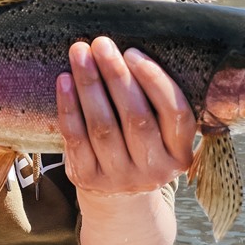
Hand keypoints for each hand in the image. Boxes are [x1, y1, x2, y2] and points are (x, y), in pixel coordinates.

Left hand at [56, 37, 194, 195]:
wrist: (120, 201)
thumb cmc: (141, 147)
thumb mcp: (162, 135)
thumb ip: (156, 102)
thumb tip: (129, 50)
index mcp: (180, 153)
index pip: (175, 113)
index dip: (155, 80)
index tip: (133, 52)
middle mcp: (155, 169)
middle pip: (136, 117)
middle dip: (116, 75)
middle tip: (101, 44)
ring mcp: (121, 177)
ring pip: (103, 126)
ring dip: (89, 84)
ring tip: (80, 53)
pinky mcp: (89, 179)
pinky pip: (76, 138)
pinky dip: (68, 107)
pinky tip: (64, 81)